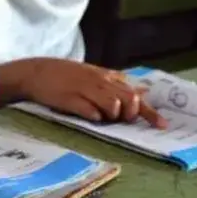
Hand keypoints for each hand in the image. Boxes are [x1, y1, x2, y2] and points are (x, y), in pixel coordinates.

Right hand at [11, 59, 166, 127]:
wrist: (33, 72)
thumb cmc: (63, 74)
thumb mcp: (91, 73)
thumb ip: (116, 82)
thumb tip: (142, 91)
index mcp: (104, 76)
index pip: (134, 94)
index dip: (149, 111)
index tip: (162, 125)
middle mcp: (97, 82)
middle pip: (127, 100)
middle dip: (130, 114)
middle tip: (120, 119)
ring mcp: (84, 90)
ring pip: (112, 106)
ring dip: (112, 116)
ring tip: (100, 115)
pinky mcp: (69, 100)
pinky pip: (90, 112)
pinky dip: (94, 116)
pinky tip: (88, 115)